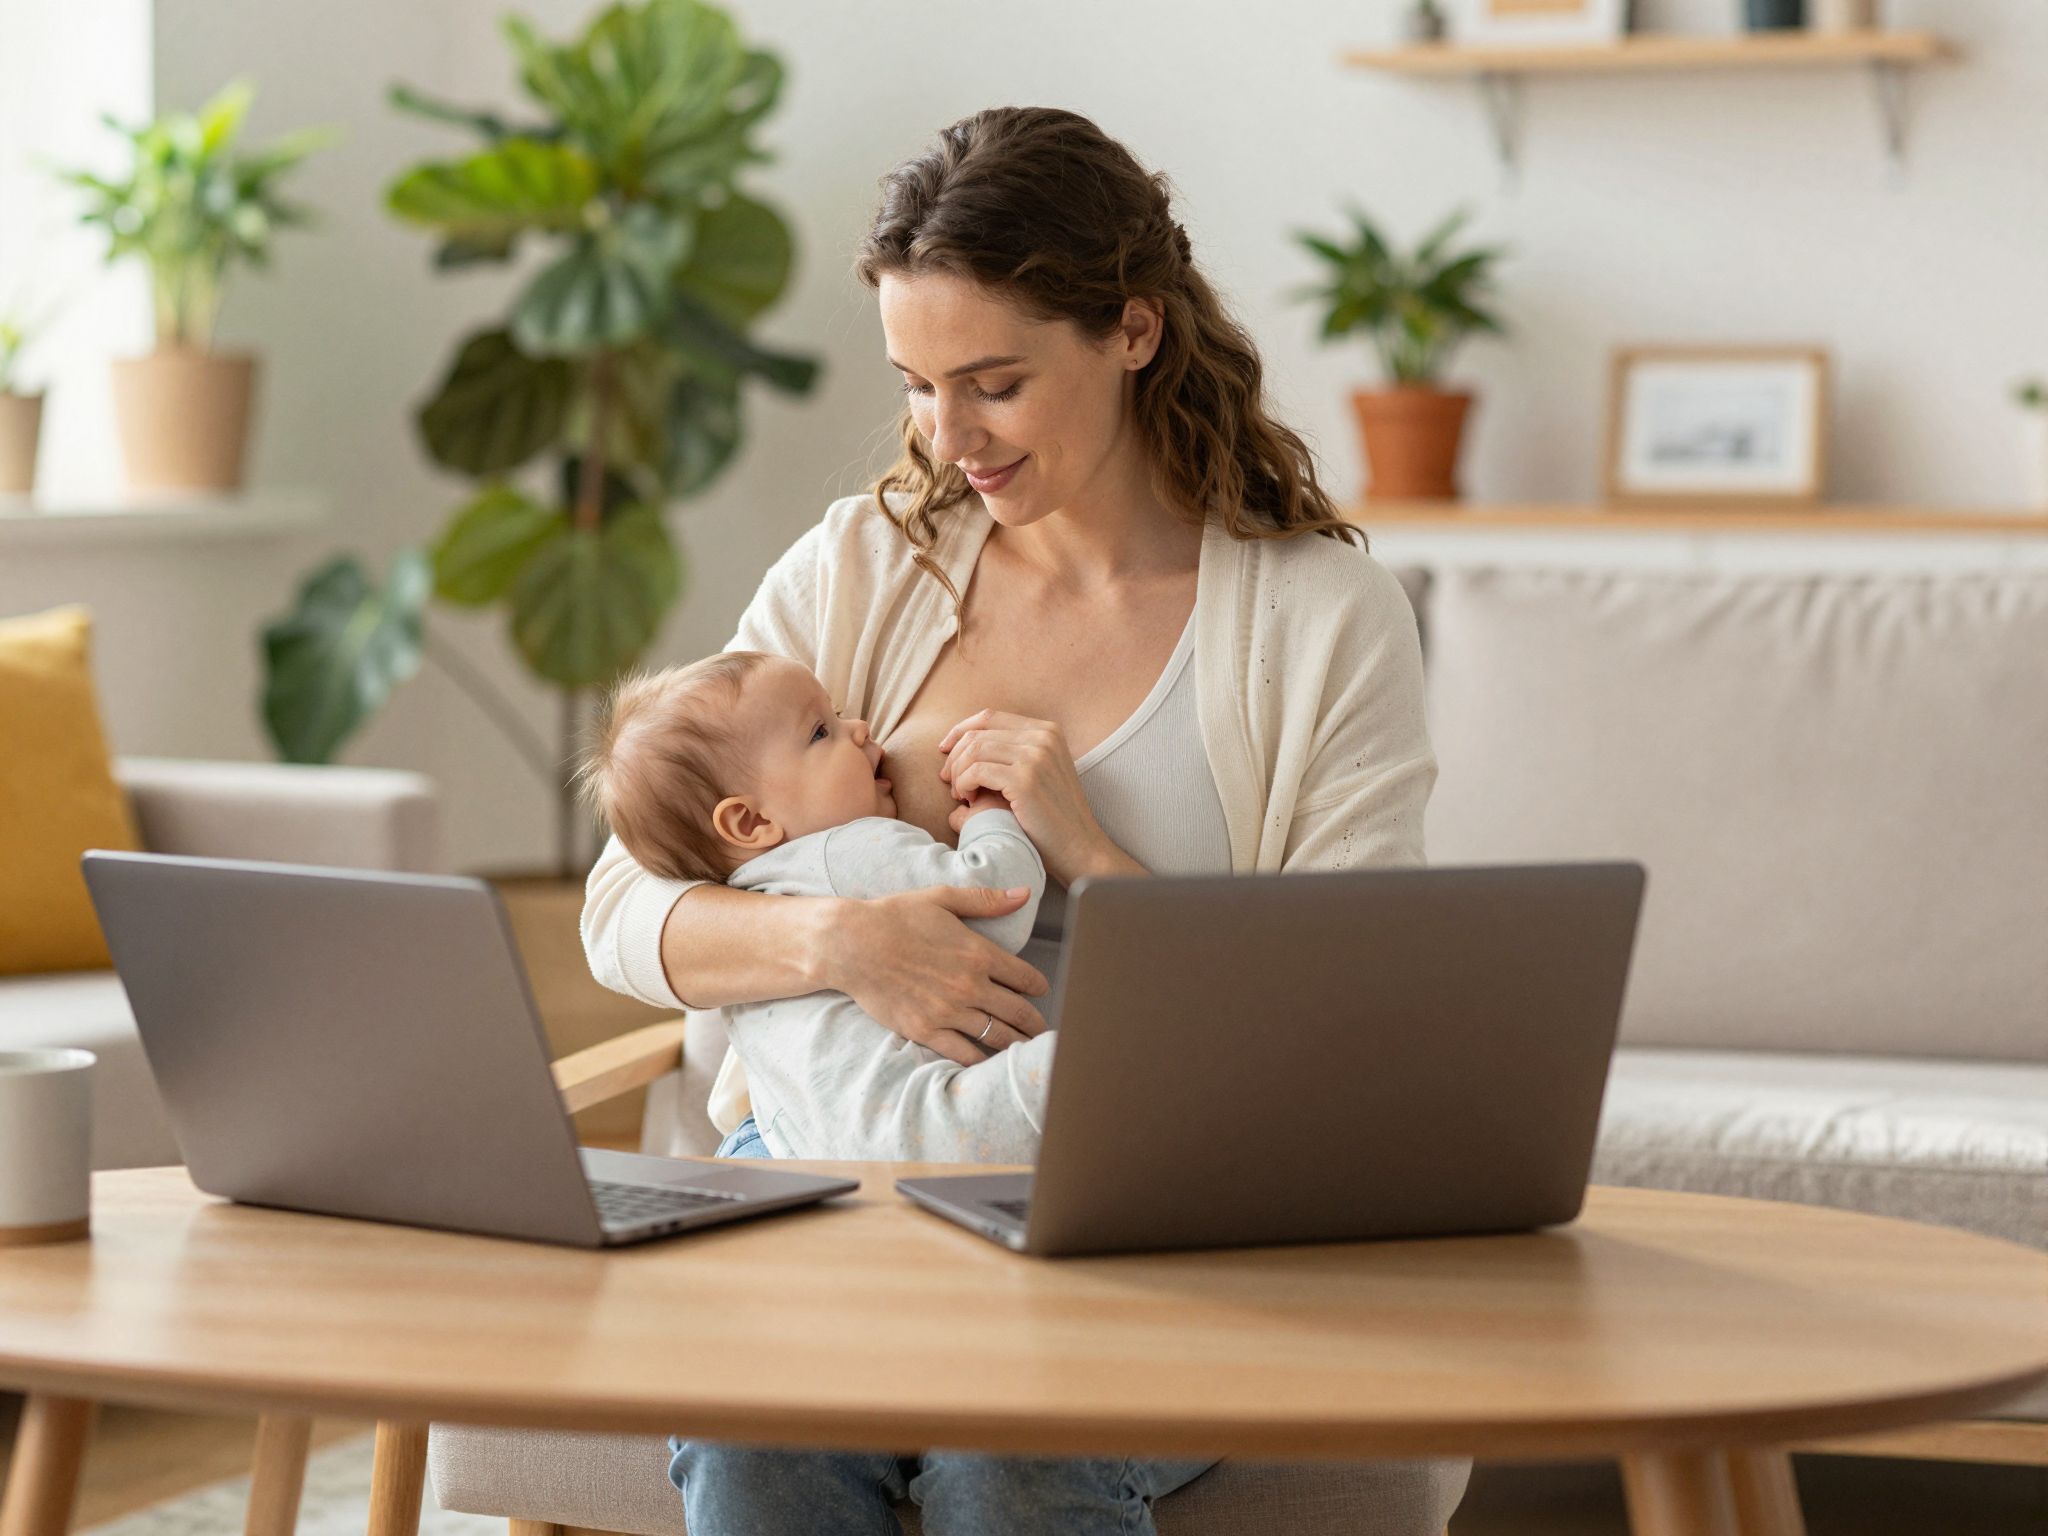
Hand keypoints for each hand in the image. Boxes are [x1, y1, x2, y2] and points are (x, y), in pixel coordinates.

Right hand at [828, 886, 1050, 1066]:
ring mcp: (948, 1011)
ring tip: (1025, 1050)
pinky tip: (988, 1062)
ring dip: (1016, 1044)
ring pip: (996, 1036)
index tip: (1040, 991)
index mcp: (979, 953)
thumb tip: (1024, 894)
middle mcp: (970, 986)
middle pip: (1018, 1012)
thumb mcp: (942, 899)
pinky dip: (980, 1061)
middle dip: (1035, 1023)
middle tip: (1042, 1031)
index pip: (1026, 977)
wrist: (851, 944)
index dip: (1038, 986)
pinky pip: (963, 1053)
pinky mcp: (925, 1030)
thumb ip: (986, 900)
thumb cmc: (895, 916)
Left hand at [938, 710, 1118, 885]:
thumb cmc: (1053, 817)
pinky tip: (968, 801)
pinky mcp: (1025, 779)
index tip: (945, 751)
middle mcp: (1043, 737)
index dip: (960, 731)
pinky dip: (964, 784)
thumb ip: (1013, 753)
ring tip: (961, 795)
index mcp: (1047, 730)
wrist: (1079, 847)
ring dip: (958, 773)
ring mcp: (1035, 756)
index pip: (989, 717)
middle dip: (955, 757)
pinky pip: (976, 771)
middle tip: (949, 782)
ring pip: (973, 750)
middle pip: (977, 733)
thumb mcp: (1040, 772)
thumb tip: (965, 745)